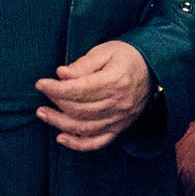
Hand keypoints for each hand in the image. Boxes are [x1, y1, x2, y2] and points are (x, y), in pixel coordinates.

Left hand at [36, 40, 153, 150]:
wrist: (154, 70)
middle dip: (55, 103)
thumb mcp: (105, 51)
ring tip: (43, 114)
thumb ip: (83, 64)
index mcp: (116, 81)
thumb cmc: (127, 57)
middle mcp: (118, 103)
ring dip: (60, 123)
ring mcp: (120, 119)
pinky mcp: (119, 128)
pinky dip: (78, 144)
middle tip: (42, 96)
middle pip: (80, 109)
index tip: (41, 84)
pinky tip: (61, 138)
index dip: (57, 89)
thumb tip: (61, 74)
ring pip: (84, 127)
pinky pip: (97, 142)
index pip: (80, 90)